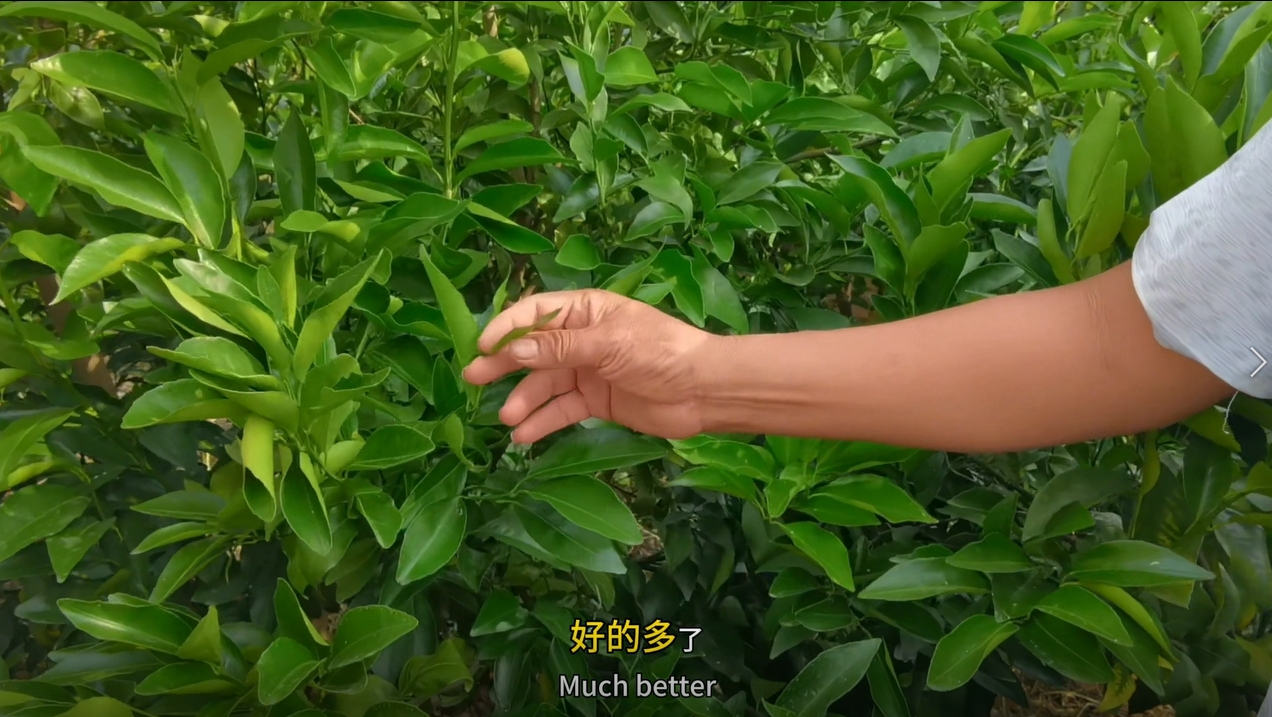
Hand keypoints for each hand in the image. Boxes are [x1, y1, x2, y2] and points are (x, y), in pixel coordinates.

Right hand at [462, 289, 715, 443]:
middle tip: (473, 380)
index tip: (482, 348)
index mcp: (586, 310)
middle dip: (504, 365)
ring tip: (506, 418)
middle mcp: (583, 339)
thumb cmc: (660, 351)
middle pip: (534, 351)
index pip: (535, 314)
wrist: (703, 390)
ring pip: (545, 384)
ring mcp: (589, 372)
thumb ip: (560, 348)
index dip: (507, 329)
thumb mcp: (608, 343)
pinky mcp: (597, 402)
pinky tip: (524, 435)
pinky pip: (562, 409)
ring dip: (524, 400)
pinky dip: (543, 421)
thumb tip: (514, 352)